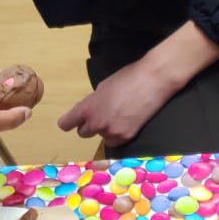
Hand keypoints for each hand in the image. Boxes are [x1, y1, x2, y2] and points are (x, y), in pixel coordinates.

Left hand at [58, 59, 174, 151]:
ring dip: (105, 130)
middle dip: (89, 125)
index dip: (68, 122)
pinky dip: (118, 134)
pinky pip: (115, 141)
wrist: (152, 80)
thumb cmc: (127, 78)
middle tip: (102, 115)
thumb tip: (90, 112)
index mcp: (87, 108)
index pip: (67, 123)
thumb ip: (92, 103)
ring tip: (118, 116)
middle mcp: (96, 122)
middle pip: (83, 133)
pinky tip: (126, 122)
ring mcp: (111, 131)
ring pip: (101, 137)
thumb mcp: (102, 88)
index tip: (71, 122)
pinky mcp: (126, 137)